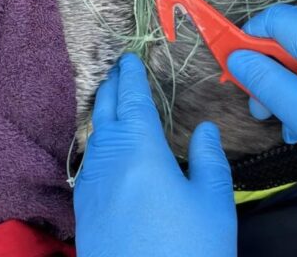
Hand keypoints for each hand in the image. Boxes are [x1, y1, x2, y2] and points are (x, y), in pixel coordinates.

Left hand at [74, 53, 236, 255]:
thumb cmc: (187, 250)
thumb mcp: (213, 203)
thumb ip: (209, 159)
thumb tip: (205, 129)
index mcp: (139, 149)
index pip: (132, 99)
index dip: (132, 76)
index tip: (130, 59)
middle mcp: (107, 159)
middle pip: (106, 111)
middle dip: (113, 88)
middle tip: (120, 72)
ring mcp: (91, 183)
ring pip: (94, 134)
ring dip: (104, 113)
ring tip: (115, 103)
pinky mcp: (84, 207)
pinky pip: (90, 159)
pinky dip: (99, 140)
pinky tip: (109, 148)